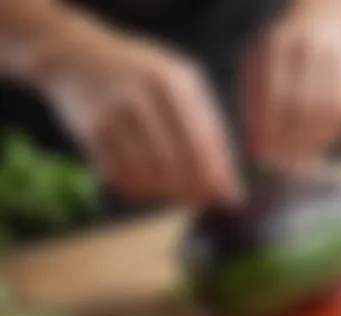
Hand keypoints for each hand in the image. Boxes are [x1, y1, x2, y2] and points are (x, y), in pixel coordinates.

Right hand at [36, 18, 238, 204]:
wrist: (76, 55)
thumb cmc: (142, 75)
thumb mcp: (181, 83)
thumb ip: (207, 125)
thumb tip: (227, 179)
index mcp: (173, 82)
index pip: (203, 142)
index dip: (218, 176)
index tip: (230, 197)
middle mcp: (143, 98)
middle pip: (178, 164)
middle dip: (196, 189)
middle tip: (204, 199)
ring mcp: (114, 116)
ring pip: (151, 177)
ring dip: (170, 193)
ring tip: (178, 190)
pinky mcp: (92, 135)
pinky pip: (123, 179)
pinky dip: (142, 190)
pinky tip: (151, 184)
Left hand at [242, 5, 340, 171]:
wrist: (320, 23)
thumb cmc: (277, 59)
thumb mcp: (257, 69)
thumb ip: (253, 105)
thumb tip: (256, 151)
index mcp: (277, 45)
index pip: (273, 97)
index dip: (269, 132)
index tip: (262, 157)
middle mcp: (309, 49)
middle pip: (303, 106)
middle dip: (291, 143)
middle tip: (283, 169)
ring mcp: (336, 61)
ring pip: (328, 112)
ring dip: (314, 144)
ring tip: (301, 164)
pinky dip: (333, 137)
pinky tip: (319, 149)